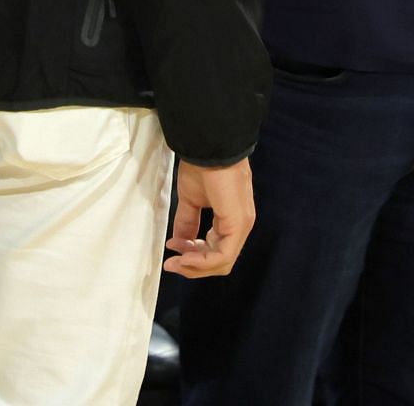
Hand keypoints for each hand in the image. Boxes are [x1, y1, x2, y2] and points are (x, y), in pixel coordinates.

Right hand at [165, 158, 254, 278]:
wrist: (209, 147)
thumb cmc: (202, 166)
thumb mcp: (191, 199)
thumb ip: (187, 222)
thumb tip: (180, 242)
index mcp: (231, 219)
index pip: (216, 251)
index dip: (193, 256)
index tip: (172, 247)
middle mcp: (240, 225)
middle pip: (219, 262)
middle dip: (193, 266)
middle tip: (172, 262)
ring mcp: (241, 225)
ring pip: (221, 262)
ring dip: (195, 266)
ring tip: (175, 261)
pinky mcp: (238, 223)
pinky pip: (222, 255)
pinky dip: (202, 261)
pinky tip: (185, 255)